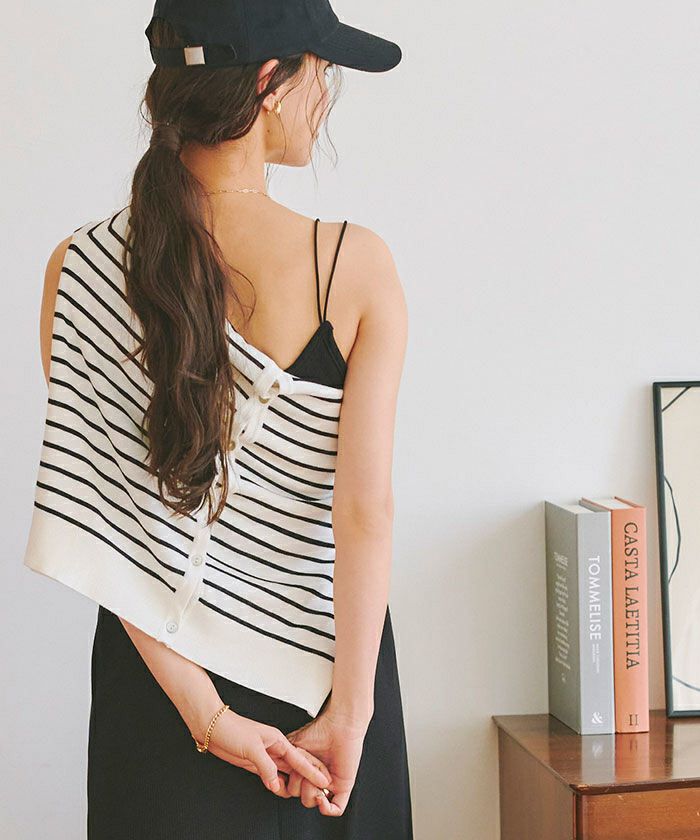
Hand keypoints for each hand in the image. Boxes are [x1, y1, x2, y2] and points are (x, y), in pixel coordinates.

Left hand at [203, 708, 332, 797]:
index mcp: (278, 740)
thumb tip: (276, 784)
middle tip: (318, 791)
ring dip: (292, 784)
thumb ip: (266, 767)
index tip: (324, 781)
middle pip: (296, 767)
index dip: (312, 772)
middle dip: (307, 778)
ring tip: (301, 794)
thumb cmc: (233, 729)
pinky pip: (271, 777)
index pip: (300, 759)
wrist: (213, 728)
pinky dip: (277, 785)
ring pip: (284, 774)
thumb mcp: (252, 747)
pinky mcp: (255, 764)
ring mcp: (265, 757)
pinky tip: (280, 791)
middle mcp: (274, 749)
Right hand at [285, 709, 368, 815]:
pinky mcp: (343, 787)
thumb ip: (283, 759)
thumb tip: (270, 771)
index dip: (285, 787)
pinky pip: (336, 809)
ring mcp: (329, 784)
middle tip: (302, 771)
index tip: (283, 780)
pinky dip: (326, 808)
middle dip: (298, 786)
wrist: (339, 725)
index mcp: (304, 770)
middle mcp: (315, 778)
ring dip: (310, 793)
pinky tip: (321, 796)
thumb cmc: (320, 730)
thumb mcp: (294, 745)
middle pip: (299, 797)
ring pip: (312, 802)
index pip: (291, 788)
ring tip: (313, 778)